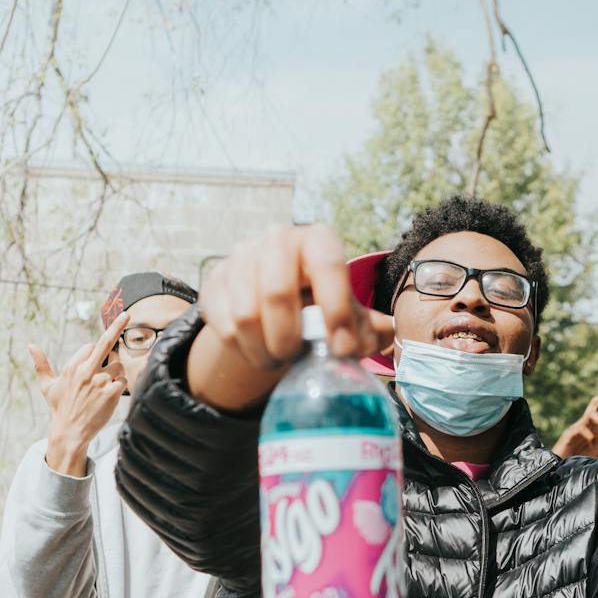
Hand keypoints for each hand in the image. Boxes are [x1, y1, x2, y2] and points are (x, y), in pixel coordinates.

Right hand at [30, 311, 131, 474]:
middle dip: (117, 326)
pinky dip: (120, 385)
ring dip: (117, 371)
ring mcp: (100, 383)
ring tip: (105, 384)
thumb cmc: (59, 407)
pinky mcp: (111, 394)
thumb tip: (30, 345)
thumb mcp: (47, 385)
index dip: (94, 352)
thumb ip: (41, 364)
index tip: (92, 361)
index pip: (91, 346)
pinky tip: (111, 393)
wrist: (70, 431)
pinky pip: (123, 381)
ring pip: (119, 365)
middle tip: (126, 315)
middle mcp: (86, 372)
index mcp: (72, 367)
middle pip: (106, 342)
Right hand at [188, 226, 393, 411]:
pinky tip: (259, 351)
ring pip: (245, 315)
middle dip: (289, 339)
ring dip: (265, 350)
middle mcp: (277, 239)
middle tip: (297, 358)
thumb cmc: (322, 301)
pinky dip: (244, 350)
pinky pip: (224, 326)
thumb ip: (368, 326)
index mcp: (318, 240)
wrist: (274, 294)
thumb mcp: (348, 309)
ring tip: (279, 358)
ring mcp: (242, 257)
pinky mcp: (215, 281)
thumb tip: (382, 337)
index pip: (327, 265)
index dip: (336, 310)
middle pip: (276, 293)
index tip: (342, 349)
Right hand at [554, 394, 597, 457]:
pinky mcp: (569, 434)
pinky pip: (579, 428)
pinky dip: (587, 433)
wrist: (560, 467)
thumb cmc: (579, 460)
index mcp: (595, 428)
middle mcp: (587, 424)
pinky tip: (591, 442)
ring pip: (590, 412)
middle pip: (597, 403)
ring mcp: (578, 427)